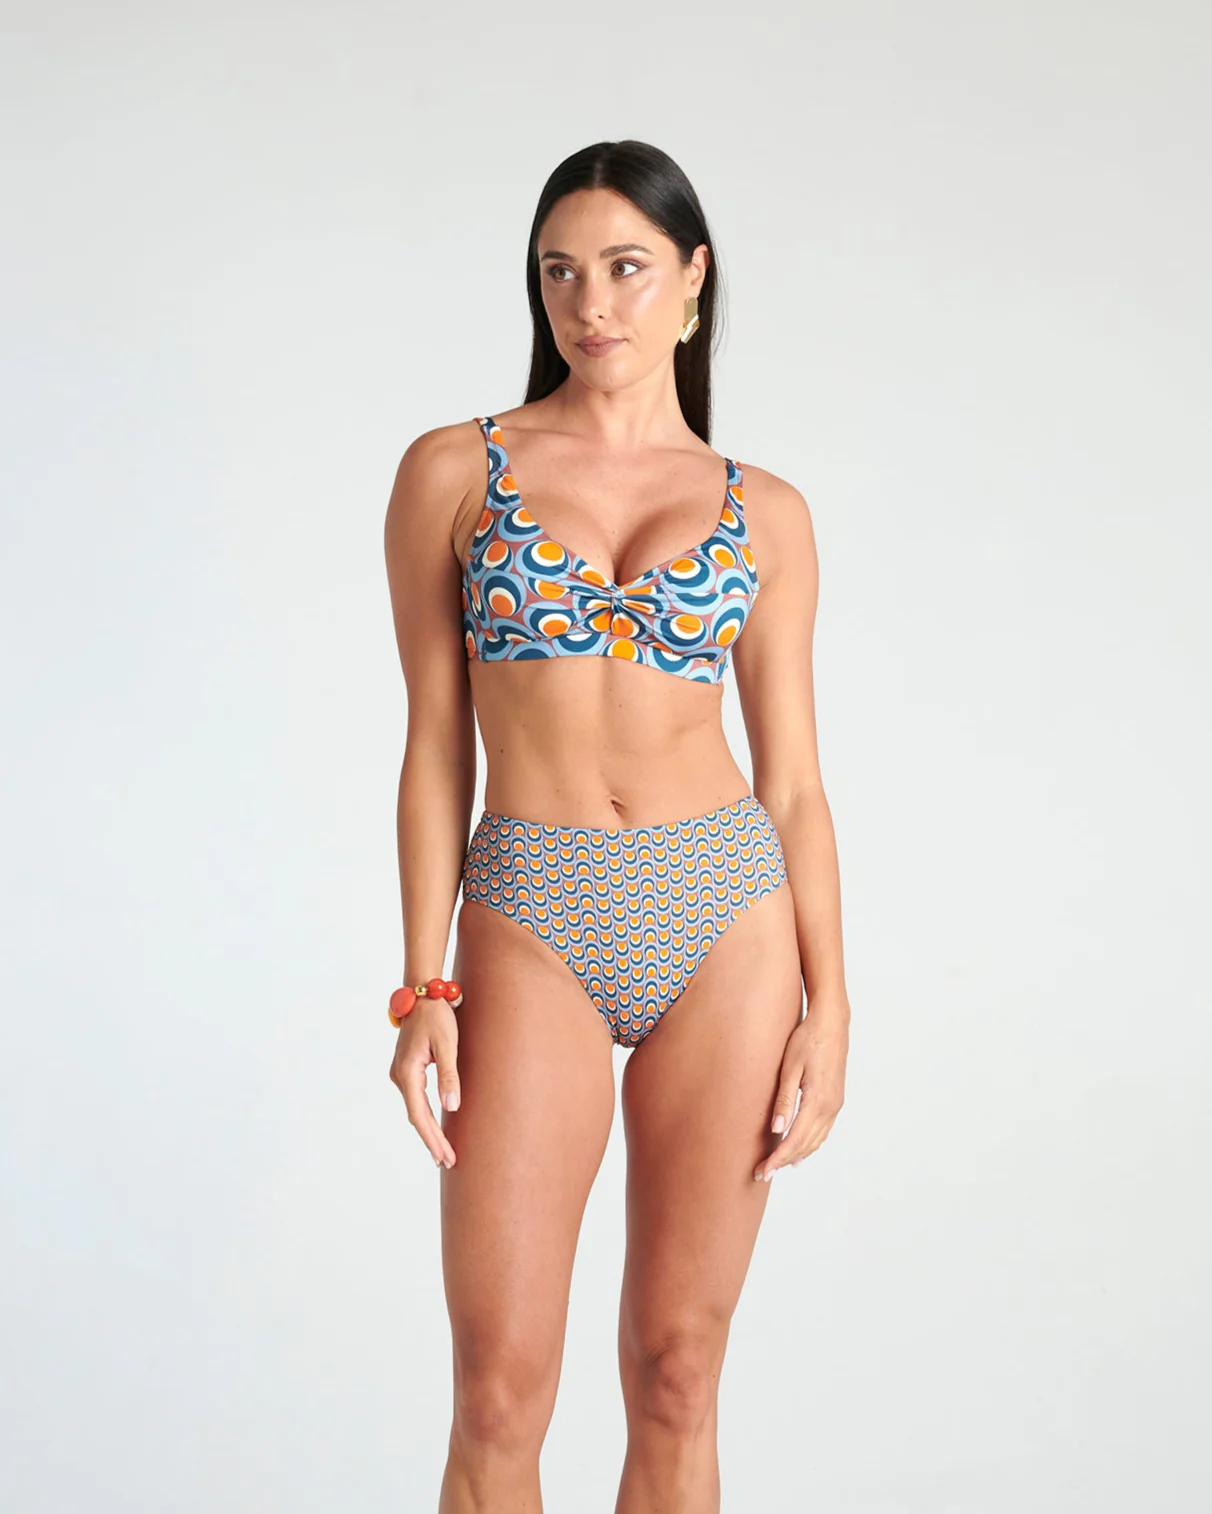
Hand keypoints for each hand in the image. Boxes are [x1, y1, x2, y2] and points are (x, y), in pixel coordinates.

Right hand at [388, 997, 460, 1168]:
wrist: (422, 995)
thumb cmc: (437, 1016)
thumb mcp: (448, 1044)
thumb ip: (449, 1076)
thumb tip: (451, 1107)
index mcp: (407, 1072)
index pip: (420, 1114)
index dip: (432, 1138)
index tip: (444, 1156)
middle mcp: (400, 1076)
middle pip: (416, 1116)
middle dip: (432, 1140)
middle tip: (448, 1162)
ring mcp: (401, 1074)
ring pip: (416, 1109)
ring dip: (429, 1130)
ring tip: (443, 1152)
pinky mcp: (407, 1070)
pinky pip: (416, 1100)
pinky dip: (426, 1116)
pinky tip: (435, 1127)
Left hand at [754, 997, 848, 1180]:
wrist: (832, 1023)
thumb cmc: (807, 1040)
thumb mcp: (790, 1067)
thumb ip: (784, 1100)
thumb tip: (777, 1130)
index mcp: (818, 1101)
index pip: (794, 1140)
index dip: (778, 1159)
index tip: (763, 1171)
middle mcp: (830, 1107)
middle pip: (805, 1145)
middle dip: (784, 1162)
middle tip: (762, 1173)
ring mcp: (835, 1105)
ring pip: (816, 1141)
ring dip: (797, 1155)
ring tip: (777, 1166)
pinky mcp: (835, 1100)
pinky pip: (822, 1131)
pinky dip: (809, 1144)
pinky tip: (800, 1151)